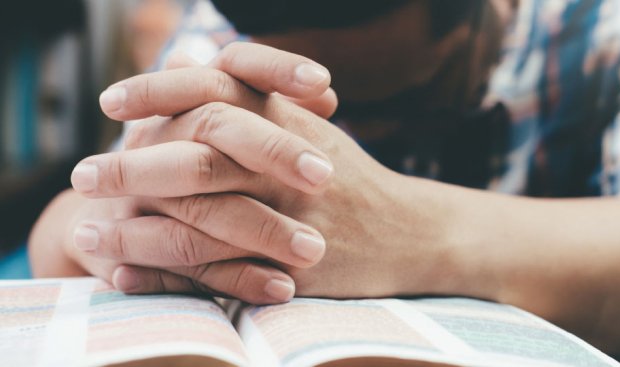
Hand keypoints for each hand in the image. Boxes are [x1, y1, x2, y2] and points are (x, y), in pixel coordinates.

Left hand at [71, 43, 447, 300]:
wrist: (412, 232)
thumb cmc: (354, 180)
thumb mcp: (308, 127)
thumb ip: (255, 96)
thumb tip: (196, 57)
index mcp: (290, 121)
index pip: (217, 91)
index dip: (159, 91)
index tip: (112, 102)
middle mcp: (289, 163)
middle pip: (200, 154)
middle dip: (135, 166)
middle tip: (84, 176)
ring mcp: (294, 214)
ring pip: (204, 215)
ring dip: (140, 229)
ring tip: (92, 235)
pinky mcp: (296, 263)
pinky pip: (223, 270)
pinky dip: (170, 276)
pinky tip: (130, 277)